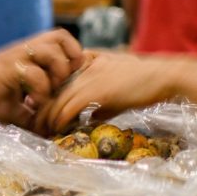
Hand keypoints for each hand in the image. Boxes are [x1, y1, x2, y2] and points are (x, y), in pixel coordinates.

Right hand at [0, 29, 84, 126]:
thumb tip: (45, 127)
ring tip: (46, 94)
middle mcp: (25, 49)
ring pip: (52, 52)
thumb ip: (31, 111)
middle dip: (69, 60)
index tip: (67, 80)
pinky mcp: (10, 66)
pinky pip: (36, 74)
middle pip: (61, 36)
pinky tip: (31, 104)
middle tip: (60, 84)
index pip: (61, 40)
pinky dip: (40, 92)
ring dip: (56, 74)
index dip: (71, 56)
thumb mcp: (14, 105)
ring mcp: (17, 56)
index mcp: (28, 54)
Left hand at [34, 52, 192, 133]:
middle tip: (33, 125)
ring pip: (57, 99)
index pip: (58, 80)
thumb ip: (100, 103)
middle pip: (52, 89)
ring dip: (46, 118)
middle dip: (40, 109)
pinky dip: (60, 120)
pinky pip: (70, 107)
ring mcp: (88, 78)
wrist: (164, 78)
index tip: (39, 113)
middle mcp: (83, 69)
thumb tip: (89, 118)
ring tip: (40, 131)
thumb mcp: (116, 91)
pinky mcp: (95, 91)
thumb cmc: (144, 84)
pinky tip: (56, 129)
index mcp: (86, 64)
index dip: (47, 97)